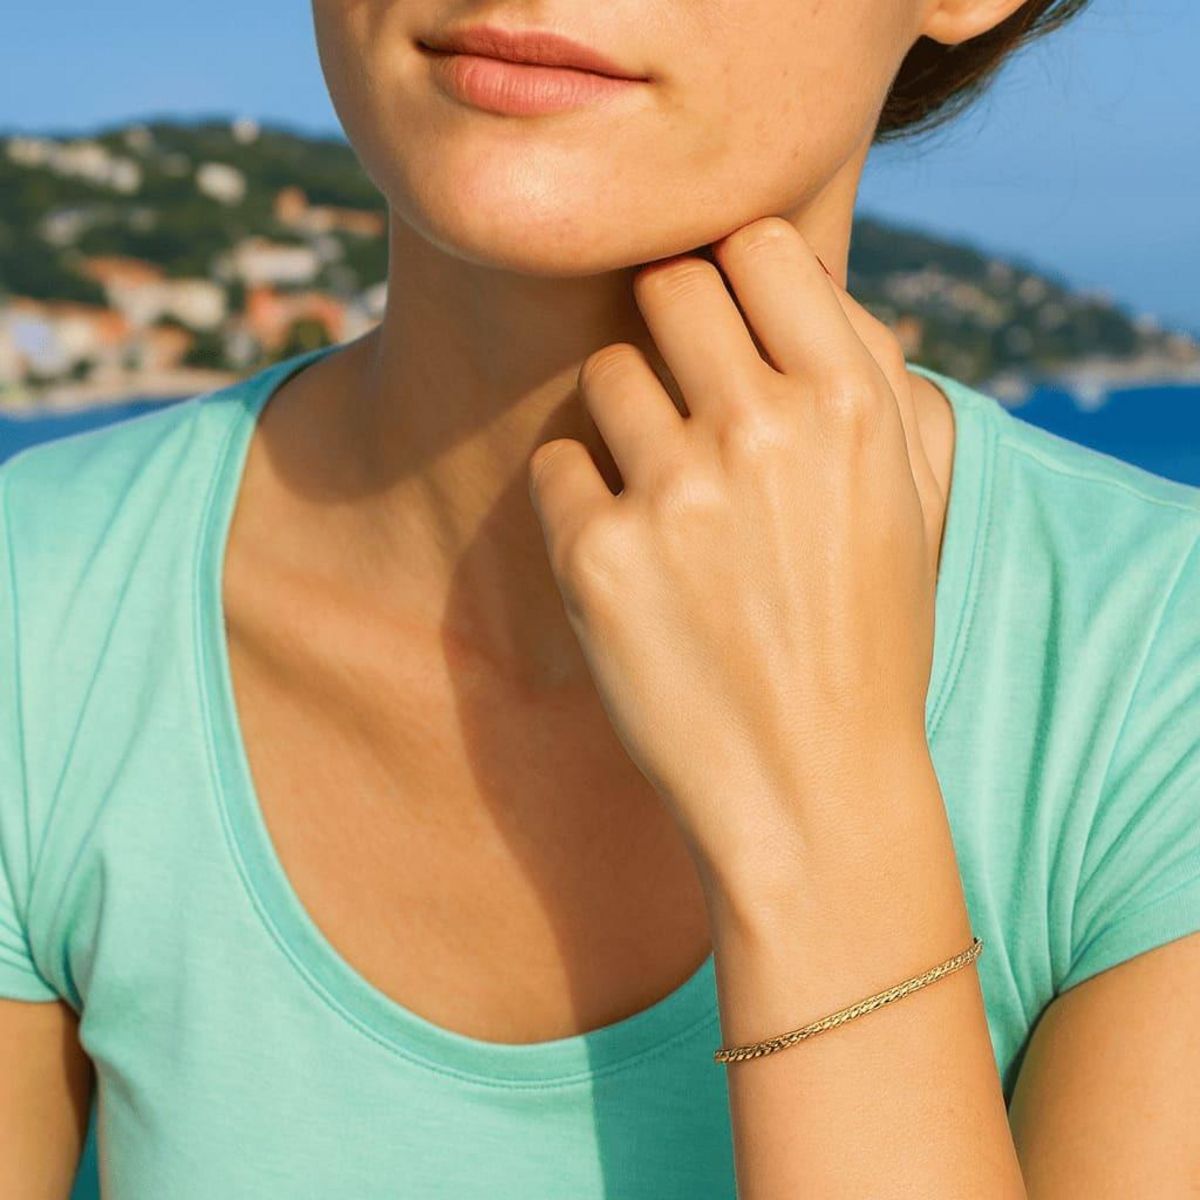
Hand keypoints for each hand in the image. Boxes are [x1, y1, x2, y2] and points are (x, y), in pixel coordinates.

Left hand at [527, 216, 944, 886]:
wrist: (811, 786)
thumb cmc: (868, 638)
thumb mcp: (910, 498)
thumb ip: (866, 372)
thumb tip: (790, 277)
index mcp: (850, 403)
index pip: (757, 243)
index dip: (735, 270)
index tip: (727, 315)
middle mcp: (760, 429)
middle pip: (667, 285)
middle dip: (669, 325)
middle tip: (682, 394)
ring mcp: (672, 492)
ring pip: (606, 374)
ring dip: (626, 420)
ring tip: (666, 499)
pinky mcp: (596, 557)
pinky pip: (556, 466)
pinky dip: (581, 499)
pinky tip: (628, 559)